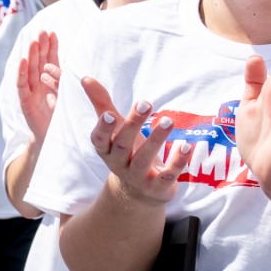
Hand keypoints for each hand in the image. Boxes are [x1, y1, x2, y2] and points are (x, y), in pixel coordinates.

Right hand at [16, 30, 61, 141]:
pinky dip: (21, 72)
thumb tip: (82, 72)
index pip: (51, 61)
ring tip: (33, 42)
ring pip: (30, 70)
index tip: (53, 34)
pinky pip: (22, 85)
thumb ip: (69, 86)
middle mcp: (40, 85)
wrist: (53, 140)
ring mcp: (31, 92)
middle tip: (42, 32)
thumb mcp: (71, 100)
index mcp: (51, 82)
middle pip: (39, 62)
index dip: (52, 48)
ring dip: (31, 55)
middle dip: (40, 47)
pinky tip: (23, 60)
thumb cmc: (62, 120)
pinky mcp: (25, 102)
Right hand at [82, 77, 189, 206]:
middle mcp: (119, 164)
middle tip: (145, 103)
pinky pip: (167, 175)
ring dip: (156, 140)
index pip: (99, 139)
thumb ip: (102, 105)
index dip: (103, 128)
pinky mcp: (157, 188)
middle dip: (132, 124)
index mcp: (106, 150)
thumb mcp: (115, 130)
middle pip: (122, 145)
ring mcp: (138, 178)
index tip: (110, 113)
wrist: (139, 192)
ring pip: (144, 159)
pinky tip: (185, 145)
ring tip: (168, 120)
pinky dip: (177, 162)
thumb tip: (85, 78)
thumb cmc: (126, 151)